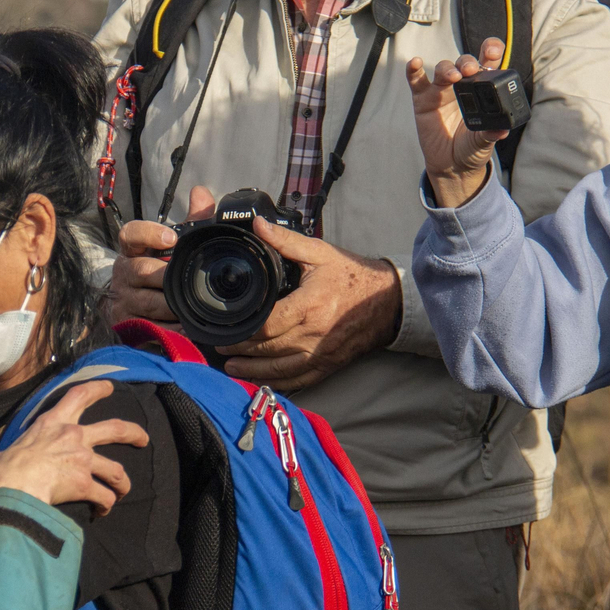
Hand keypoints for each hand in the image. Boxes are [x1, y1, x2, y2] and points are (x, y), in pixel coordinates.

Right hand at [0, 380, 149, 515]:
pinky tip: (101, 512)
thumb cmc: (7, 469)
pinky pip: (104, 496)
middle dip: (134, 433)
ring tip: (122, 490)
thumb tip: (10, 459)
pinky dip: (105, 505)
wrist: (14, 486)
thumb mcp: (12, 445)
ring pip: (116, 470)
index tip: (109, 387)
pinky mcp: (85, 484)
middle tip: (143, 439)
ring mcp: (83, 459)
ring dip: (122, 483)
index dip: (97, 389)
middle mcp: (74, 436)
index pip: (79, 395)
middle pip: (115, 429)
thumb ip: (23, 448)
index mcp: (54, 422)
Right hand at [105, 187, 216, 323]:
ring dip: (171, 305)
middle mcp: (123, 273)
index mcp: (132, 251)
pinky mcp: (125, 324)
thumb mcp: (171, 248)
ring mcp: (122, 300)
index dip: (149, 233)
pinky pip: (148, 326)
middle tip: (189, 281)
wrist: (129, 308)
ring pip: (147, 301)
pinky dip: (169, 328)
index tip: (171, 238)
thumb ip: (190, 221)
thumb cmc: (156, 273)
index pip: (131, 234)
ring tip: (191, 306)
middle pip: (142, 271)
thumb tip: (201, 194)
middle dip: (168, 277)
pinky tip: (184, 327)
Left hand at [216, 218, 400, 390]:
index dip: (243, 329)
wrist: (389, 301)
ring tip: (230, 366)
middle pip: (267, 349)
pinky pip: (298, 380)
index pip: (268, 324)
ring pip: (279, 370)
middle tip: (219, 344)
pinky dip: (276, 383)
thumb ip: (286, 242)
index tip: (224, 327)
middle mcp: (314, 334)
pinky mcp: (328, 366)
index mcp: (310, 305)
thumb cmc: (353, 276)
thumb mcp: (320, 253)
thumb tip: (258, 227)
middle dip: (240, 349)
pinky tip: (259, 380)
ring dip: (252, 370)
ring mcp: (321, 354)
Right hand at [406, 37, 509, 207]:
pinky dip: (414, 70)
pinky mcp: (422, 99)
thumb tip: (502, 130)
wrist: (452, 166)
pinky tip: (415, 63)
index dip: (491, 51)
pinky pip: (416, 80)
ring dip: (448, 69)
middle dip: (468, 62)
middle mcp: (463, 85)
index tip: (493, 52)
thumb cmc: (472, 148)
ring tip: (454, 77)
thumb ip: (491, 133)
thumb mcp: (484, 141)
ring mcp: (441, 91)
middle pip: (465, 62)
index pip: (488, 62)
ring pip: (444, 69)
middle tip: (471, 70)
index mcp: (482, 89)